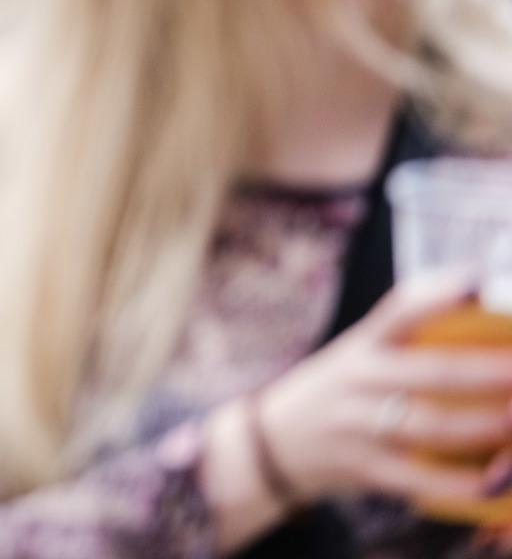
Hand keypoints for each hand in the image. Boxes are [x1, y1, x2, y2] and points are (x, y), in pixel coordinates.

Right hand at [255, 272, 511, 504]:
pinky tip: (492, 481)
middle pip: (428, 372)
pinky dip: (458, 482)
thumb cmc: (339, 392)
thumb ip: (408, 337)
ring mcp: (356, 424)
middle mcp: (358, 379)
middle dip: (484, 372)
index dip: (439, 295)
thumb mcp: (358, 354)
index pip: (399, 311)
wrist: (272, 442)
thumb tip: (479, 302)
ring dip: (482, 426)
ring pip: (428, 425)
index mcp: (362, 345)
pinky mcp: (361, 467)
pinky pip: (417, 477)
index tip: (478, 280)